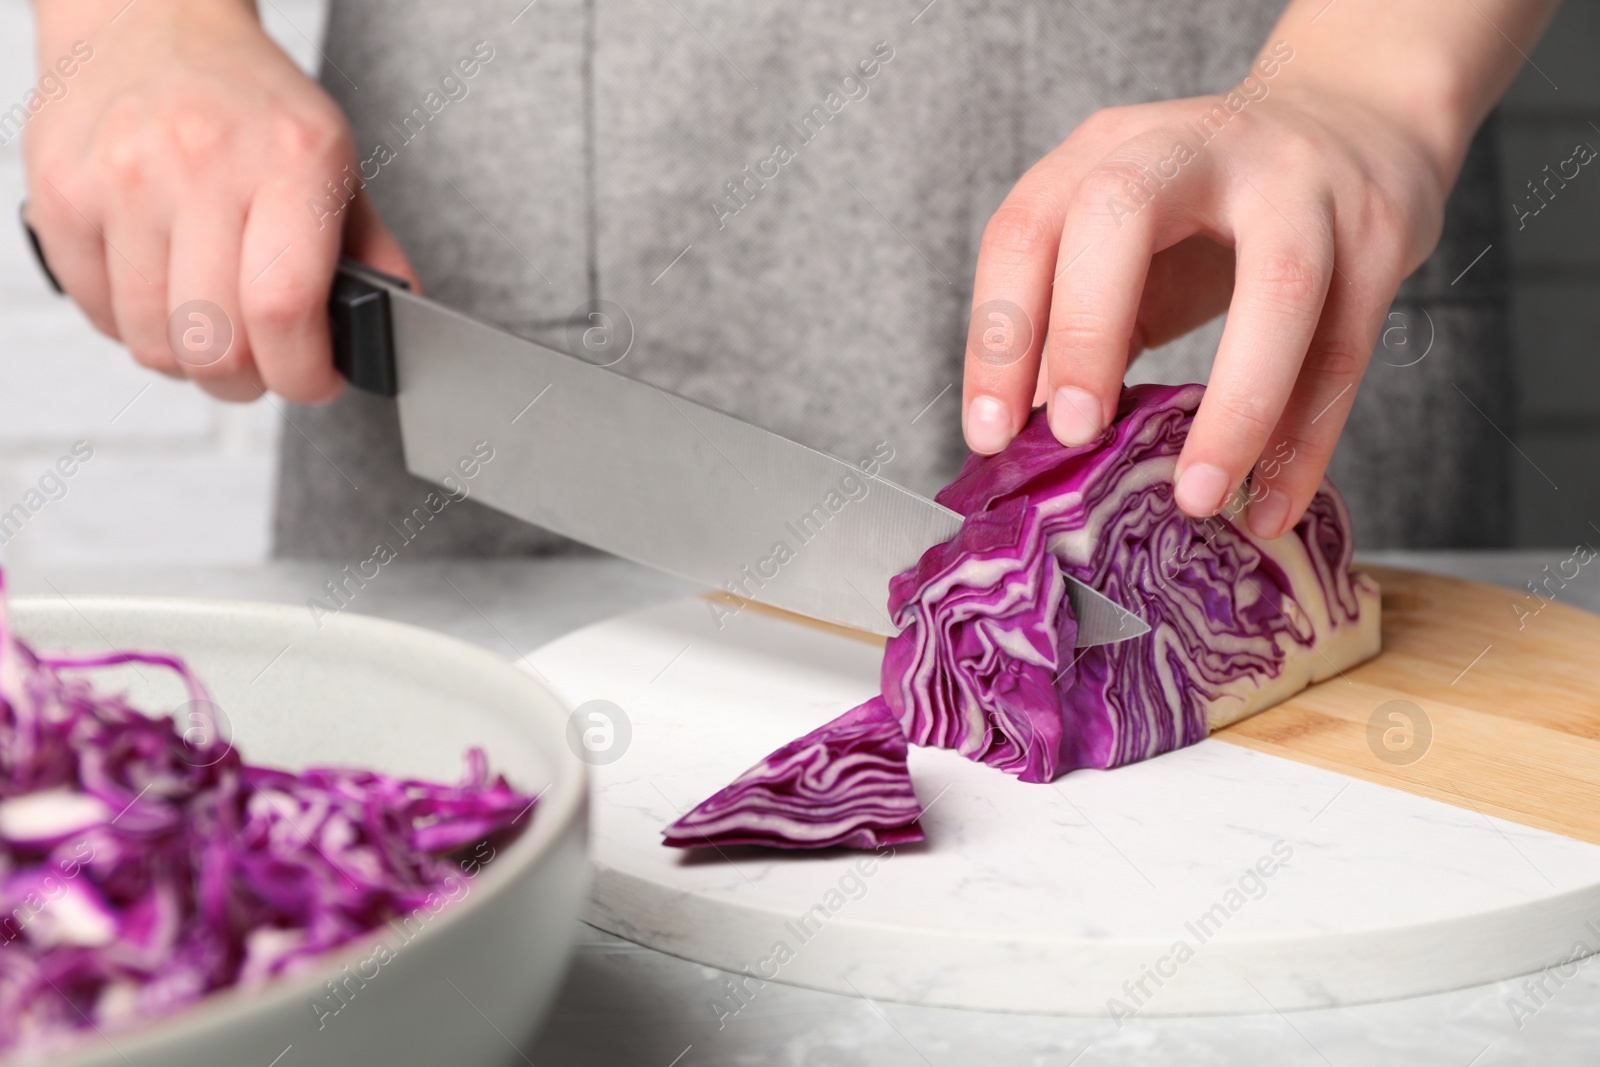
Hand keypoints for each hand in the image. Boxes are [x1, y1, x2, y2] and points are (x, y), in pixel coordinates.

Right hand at [24, 0, 416, 402]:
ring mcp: (121, 180)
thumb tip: (395, 333)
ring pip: (152, 342)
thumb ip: (371, 252)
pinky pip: (98, 314)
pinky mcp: (58, 197)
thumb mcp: (335, 159)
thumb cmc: (249, 101)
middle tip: (263, 370)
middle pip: (216, 343)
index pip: (285, 307)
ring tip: (212, 334)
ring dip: (189, 364)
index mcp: (290, 159)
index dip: (303, 373)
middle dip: (250, 383)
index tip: (315, 380)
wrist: (150, 22)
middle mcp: (200, 164)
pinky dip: (134, 329)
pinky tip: (162, 295)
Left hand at [962, 76, 1449, 538]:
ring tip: (1197, 499)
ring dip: (1235, 407)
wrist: (1355, 119)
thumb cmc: (1212, 211)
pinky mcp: (1379, 229)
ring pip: (1278, 285)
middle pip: (1121, 210)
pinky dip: (1306, 440)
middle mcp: (1194, 146)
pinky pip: (1345, 348)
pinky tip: (1270, 506)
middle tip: (1076, 436)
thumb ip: (1077, 329)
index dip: (1000, 334)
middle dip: (1088, 325)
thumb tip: (1027, 447)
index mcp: (1106, 150)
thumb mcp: (1128, 249)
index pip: (1025, 229)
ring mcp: (1298, 180)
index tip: (991, 436)